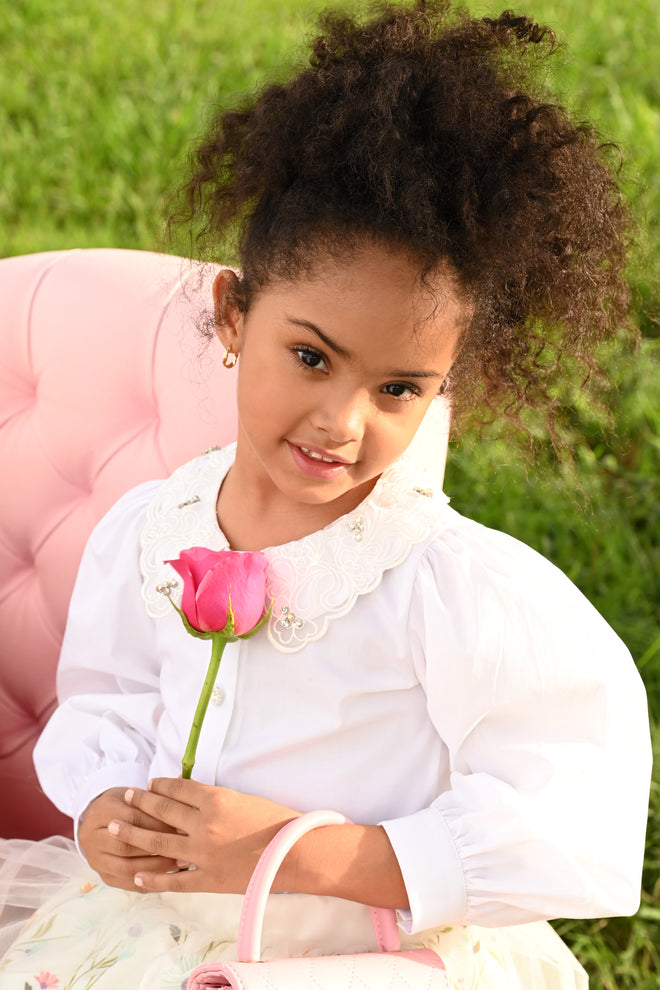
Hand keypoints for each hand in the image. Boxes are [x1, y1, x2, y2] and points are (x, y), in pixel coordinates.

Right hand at [78, 786, 180, 889]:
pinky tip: (170, 877)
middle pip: (128, 847)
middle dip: (159, 847)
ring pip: (128, 868)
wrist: (100, 820)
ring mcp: (95, 860)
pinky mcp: (103, 877)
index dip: (160, 823)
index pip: (134, 819)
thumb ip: (155, 799)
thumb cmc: (126, 803)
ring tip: (183, 862)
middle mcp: (92, 837)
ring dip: (157, 868)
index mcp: (102, 811)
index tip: (184, 825)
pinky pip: (129, 884)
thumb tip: (184, 796)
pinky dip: (151, 883)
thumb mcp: (136, 794)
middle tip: (186, 847)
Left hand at [112, 778, 298, 893]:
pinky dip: (154, 878)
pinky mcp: (208, 880)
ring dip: (134, 834)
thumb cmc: (278, 821)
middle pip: (163, 810)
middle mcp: (204, 824)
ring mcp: (203, 854)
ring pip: (159, 843)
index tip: (150, 783)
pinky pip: (174, 880)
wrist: (296, 852)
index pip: (179, 788)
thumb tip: (192, 800)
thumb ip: (216, 800)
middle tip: (125, 798)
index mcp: (216, 799)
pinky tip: (137, 876)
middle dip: (141, 803)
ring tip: (115, 828)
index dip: (162, 785)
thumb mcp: (245, 799)